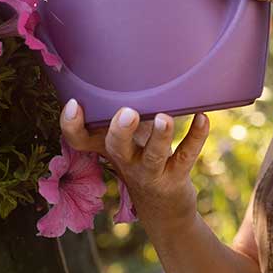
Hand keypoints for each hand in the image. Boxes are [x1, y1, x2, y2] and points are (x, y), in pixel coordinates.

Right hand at [60, 100, 209, 228]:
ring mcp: (150, 172)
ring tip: (163, 119)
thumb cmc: (139, 158)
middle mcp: (125, 160)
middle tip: (127, 112)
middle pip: (115, 148)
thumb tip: (127, 64)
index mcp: (107, 147)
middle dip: (120, 130)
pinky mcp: (175, 177)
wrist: (162, 208)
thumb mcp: (124, 136)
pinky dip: (195, 136)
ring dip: (159, 137)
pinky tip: (202, 118)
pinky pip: (186, 156)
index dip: (70, 124)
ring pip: (153, 156)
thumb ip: (119, 109)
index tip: (75, 103)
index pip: (78, 139)